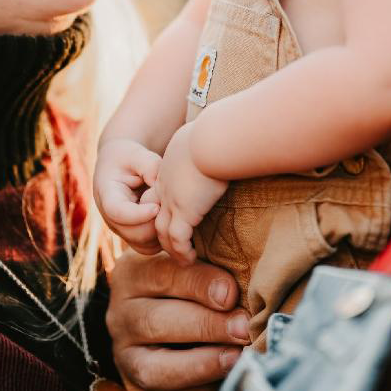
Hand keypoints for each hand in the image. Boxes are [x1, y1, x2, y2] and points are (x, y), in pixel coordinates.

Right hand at [93, 137, 162, 253]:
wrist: (120, 166)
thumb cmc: (129, 158)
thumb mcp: (138, 155)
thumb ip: (150, 166)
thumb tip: (160, 184)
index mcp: (107, 195)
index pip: (118, 212)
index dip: (138, 214)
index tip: (157, 206)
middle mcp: (110, 218)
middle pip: (133, 233)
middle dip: (155, 223)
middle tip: (169, 206)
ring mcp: (121, 230)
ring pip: (143, 245)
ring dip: (161, 232)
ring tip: (169, 211)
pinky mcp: (132, 237)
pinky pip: (149, 248)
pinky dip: (162, 240)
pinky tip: (170, 220)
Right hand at [106, 251, 249, 390]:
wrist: (176, 315)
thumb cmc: (197, 283)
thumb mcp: (199, 262)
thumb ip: (214, 264)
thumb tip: (239, 287)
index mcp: (133, 275)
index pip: (161, 274)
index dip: (198, 284)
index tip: (231, 293)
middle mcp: (121, 316)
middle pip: (154, 323)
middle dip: (204, 327)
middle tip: (242, 329)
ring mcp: (124, 357)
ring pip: (152, 370)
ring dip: (199, 366)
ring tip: (236, 359)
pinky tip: (224, 382)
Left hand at [153, 123, 228, 261]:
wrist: (213, 139)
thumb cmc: (221, 132)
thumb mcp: (211, 133)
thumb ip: (216, 140)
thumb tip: (233, 139)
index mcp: (171, 164)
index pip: (163, 189)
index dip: (168, 204)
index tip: (179, 215)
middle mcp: (166, 183)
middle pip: (157, 212)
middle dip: (163, 229)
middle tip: (175, 243)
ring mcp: (172, 199)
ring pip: (163, 230)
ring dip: (171, 247)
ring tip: (182, 258)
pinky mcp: (184, 212)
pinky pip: (177, 239)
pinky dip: (182, 251)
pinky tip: (190, 259)